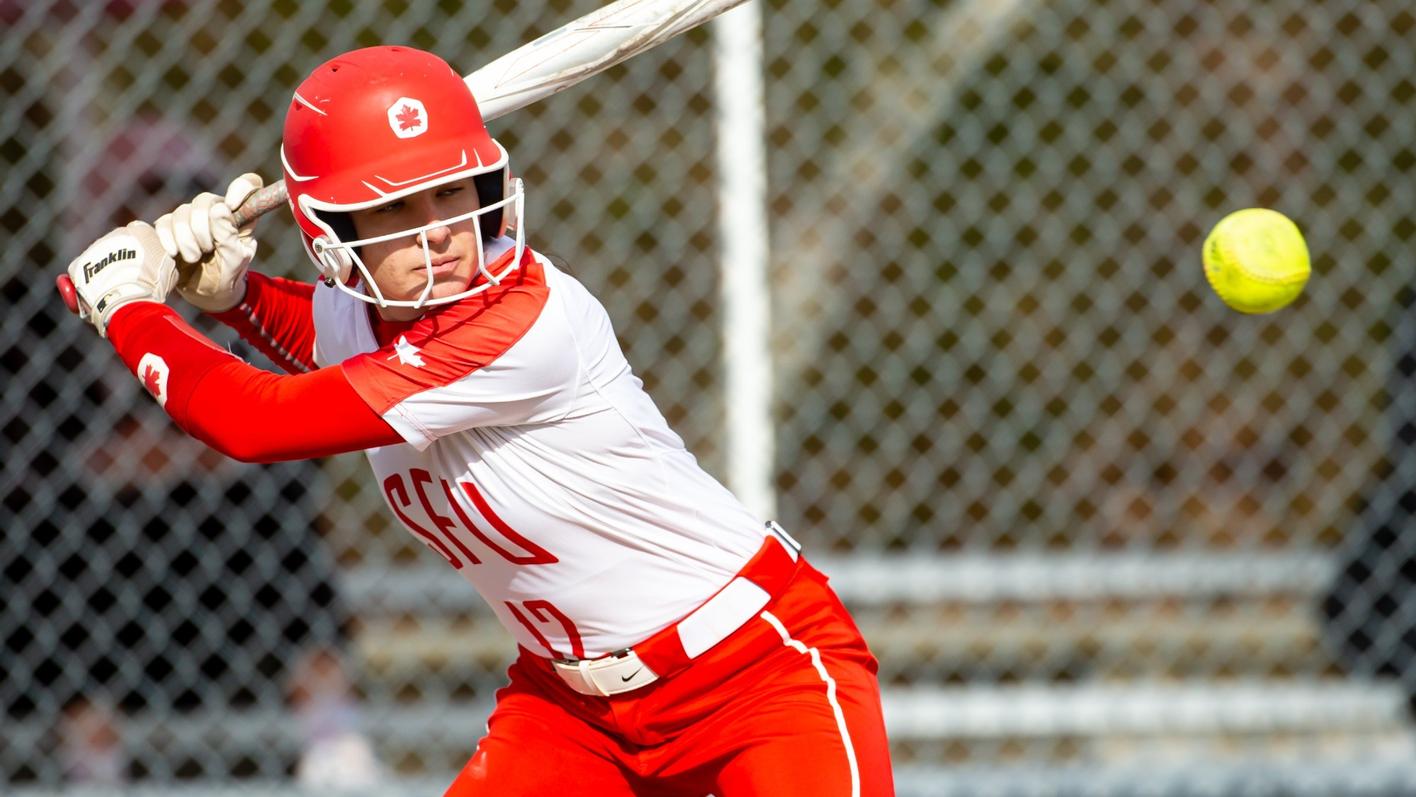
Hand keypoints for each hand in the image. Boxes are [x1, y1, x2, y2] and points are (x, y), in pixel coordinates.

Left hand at [65, 221, 177, 336]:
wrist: (127, 298)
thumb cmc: (153, 286)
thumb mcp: (169, 269)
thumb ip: (161, 260)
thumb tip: (157, 264)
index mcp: (141, 231)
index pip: (142, 234)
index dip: (144, 250)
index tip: (147, 264)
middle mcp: (115, 234)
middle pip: (119, 244)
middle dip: (123, 258)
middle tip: (131, 278)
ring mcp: (95, 248)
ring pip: (101, 258)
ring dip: (106, 269)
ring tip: (116, 289)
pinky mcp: (79, 264)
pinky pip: (85, 272)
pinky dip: (90, 281)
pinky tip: (100, 294)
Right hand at [156, 173, 262, 312]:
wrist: (206, 294)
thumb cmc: (228, 275)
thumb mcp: (236, 259)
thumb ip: (229, 235)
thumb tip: (220, 208)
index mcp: (240, 215)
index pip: (247, 185)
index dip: (241, 188)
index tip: (232, 205)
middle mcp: (215, 211)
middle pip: (204, 200)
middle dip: (202, 227)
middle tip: (207, 249)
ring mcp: (192, 218)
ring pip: (181, 212)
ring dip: (186, 238)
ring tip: (194, 257)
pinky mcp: (170, 228)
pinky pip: (163, 223)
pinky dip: (168, 239)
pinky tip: (174, 253)